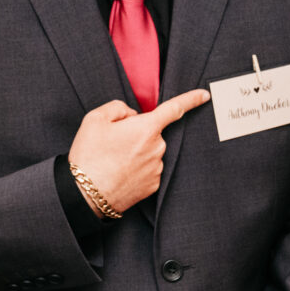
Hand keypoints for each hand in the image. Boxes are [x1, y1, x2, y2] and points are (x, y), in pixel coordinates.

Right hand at [67, 89, 209, 214]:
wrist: (85, 195)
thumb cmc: (89, 156)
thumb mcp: (95, 119)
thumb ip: (118, 108)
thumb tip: (131, 116)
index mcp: (146, 128)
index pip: (174, 109)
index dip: (191, 99)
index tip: (204, 95)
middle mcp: (158, 148)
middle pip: (152, 132)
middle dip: (137, 133)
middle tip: (113, 143)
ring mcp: (157, 168)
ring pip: (149, 151)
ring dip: (136, 152)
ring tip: (112, 161)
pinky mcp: (153, 185)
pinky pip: (148, 168)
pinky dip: (136, 168)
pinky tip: (120, 173)